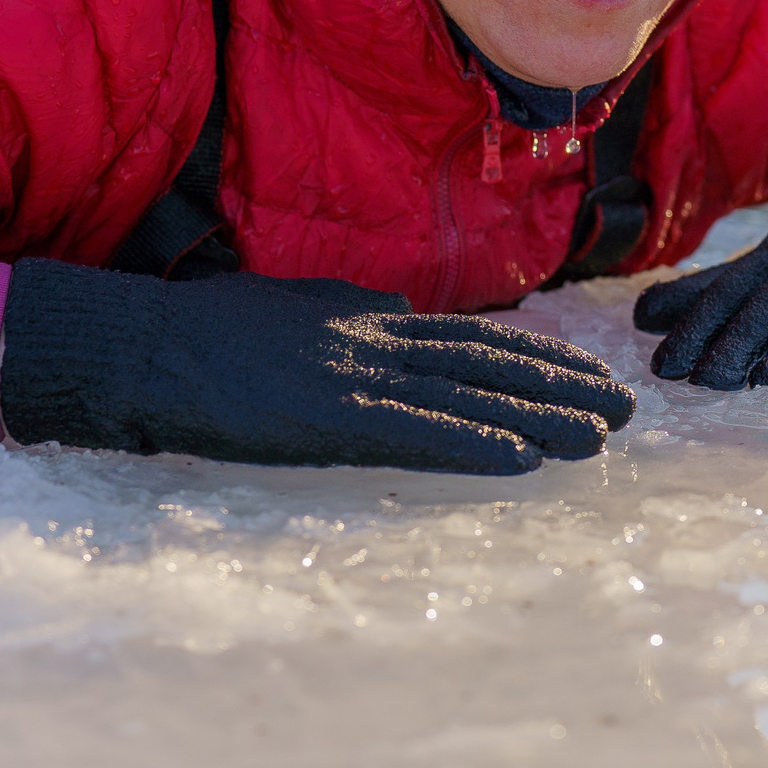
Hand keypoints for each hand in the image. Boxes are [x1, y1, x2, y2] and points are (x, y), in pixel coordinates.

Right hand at [0, 263, 635, 472]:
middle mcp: (371, 337)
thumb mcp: (287, 308)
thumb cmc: (197, 333)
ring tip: (603, 435)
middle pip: (489, 360)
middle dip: (563, 382)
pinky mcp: (328, 415)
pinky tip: (523, 458)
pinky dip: (475, 444)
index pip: (469, 338)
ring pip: (470, 394)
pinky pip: (418, 432)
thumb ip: (347, 313)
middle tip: (628, 404)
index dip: (536, 355)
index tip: (587, 372)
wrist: (139, 343)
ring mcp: (353, 375)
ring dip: (541, 416)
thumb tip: (396, 313)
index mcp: (362, 316)